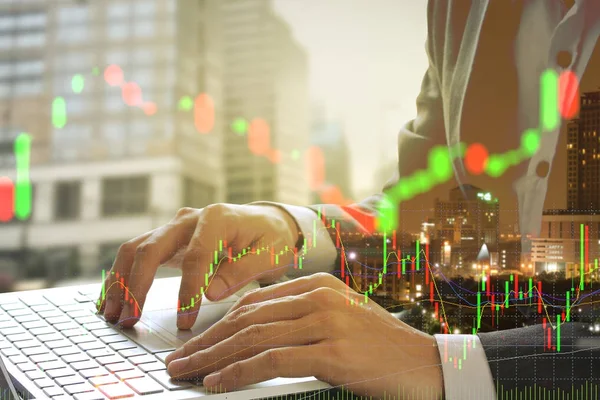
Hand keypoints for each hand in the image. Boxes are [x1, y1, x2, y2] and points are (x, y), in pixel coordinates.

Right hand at [97, 203, 299, 328]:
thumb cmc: (271, 239)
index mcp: (216, 218)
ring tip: (113, 316)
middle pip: (151, 247)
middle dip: (137, 285)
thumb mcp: (270, 253)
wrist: (267, 223)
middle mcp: (189, 219)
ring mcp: (175, 228)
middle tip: (130, 319)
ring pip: (135, 249)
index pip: (196, 256)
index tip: (184, 321)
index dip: (188, 290)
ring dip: (121, 282)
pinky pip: (136, 255)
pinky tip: (110, 301)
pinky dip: (121, 276)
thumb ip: (243, 270)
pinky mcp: (168, 240)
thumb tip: (210, 293)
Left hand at [164, 273, 443, 398]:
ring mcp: (326, 321)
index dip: (217, 325)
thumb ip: (300, 320)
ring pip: (252, 337)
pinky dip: (239, 372)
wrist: (427, 366)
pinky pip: (272, 360)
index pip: (252, 303)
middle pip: (246, 318)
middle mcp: (317, 296)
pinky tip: (217, 383)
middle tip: (178, 361)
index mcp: (316, 285)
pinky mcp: (332, 351)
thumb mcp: (337, 322)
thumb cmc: (379, 349)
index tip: (194, 343)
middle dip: (206, 341)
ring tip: (186, 373)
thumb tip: (253, 337)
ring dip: (212, 357)